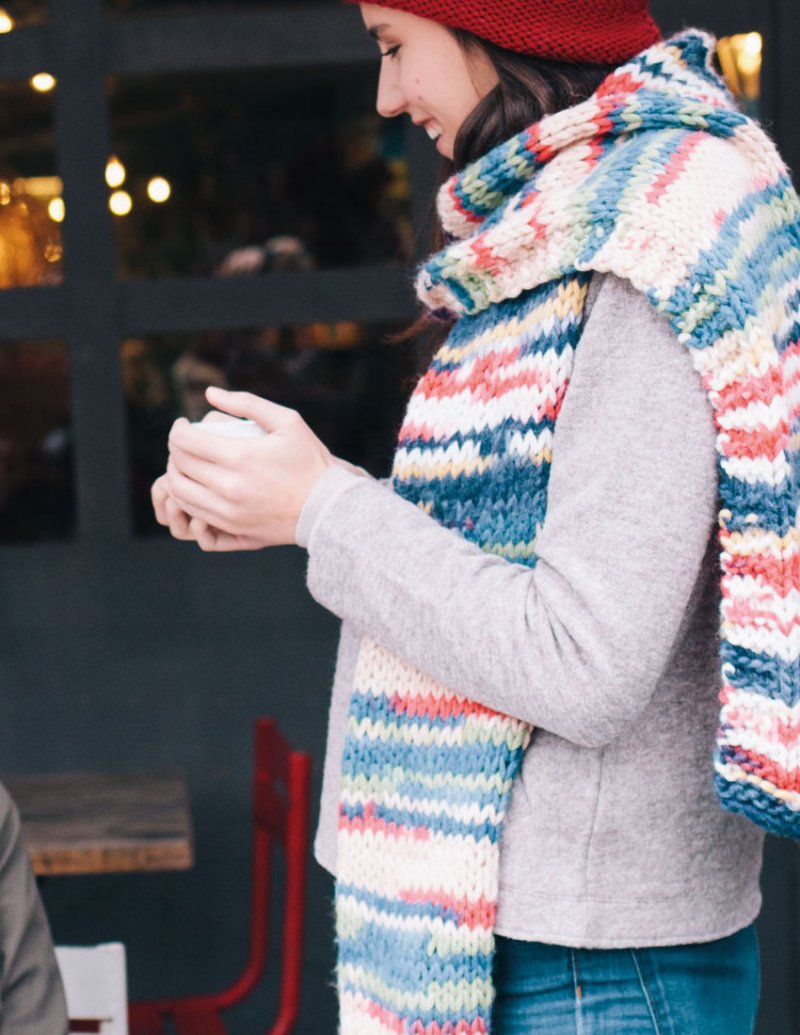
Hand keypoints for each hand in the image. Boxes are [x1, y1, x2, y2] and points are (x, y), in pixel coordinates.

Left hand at [164, 387, 332, 548]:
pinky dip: (187, 496)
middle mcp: (229, 487)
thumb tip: (210, 393)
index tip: (183, 425)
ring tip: (186, 464)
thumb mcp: (287, 421)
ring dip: (176, 474)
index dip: (178, 429)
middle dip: (175, 449)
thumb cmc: (309, 460)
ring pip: (180, 492)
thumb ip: (247, 403)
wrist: (326, 508)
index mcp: (240, 457)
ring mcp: (228, 512)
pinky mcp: (231, 529)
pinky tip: (196, 485)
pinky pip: (193, 512)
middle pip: (179, 465)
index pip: (186, 441)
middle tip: (184, 442)